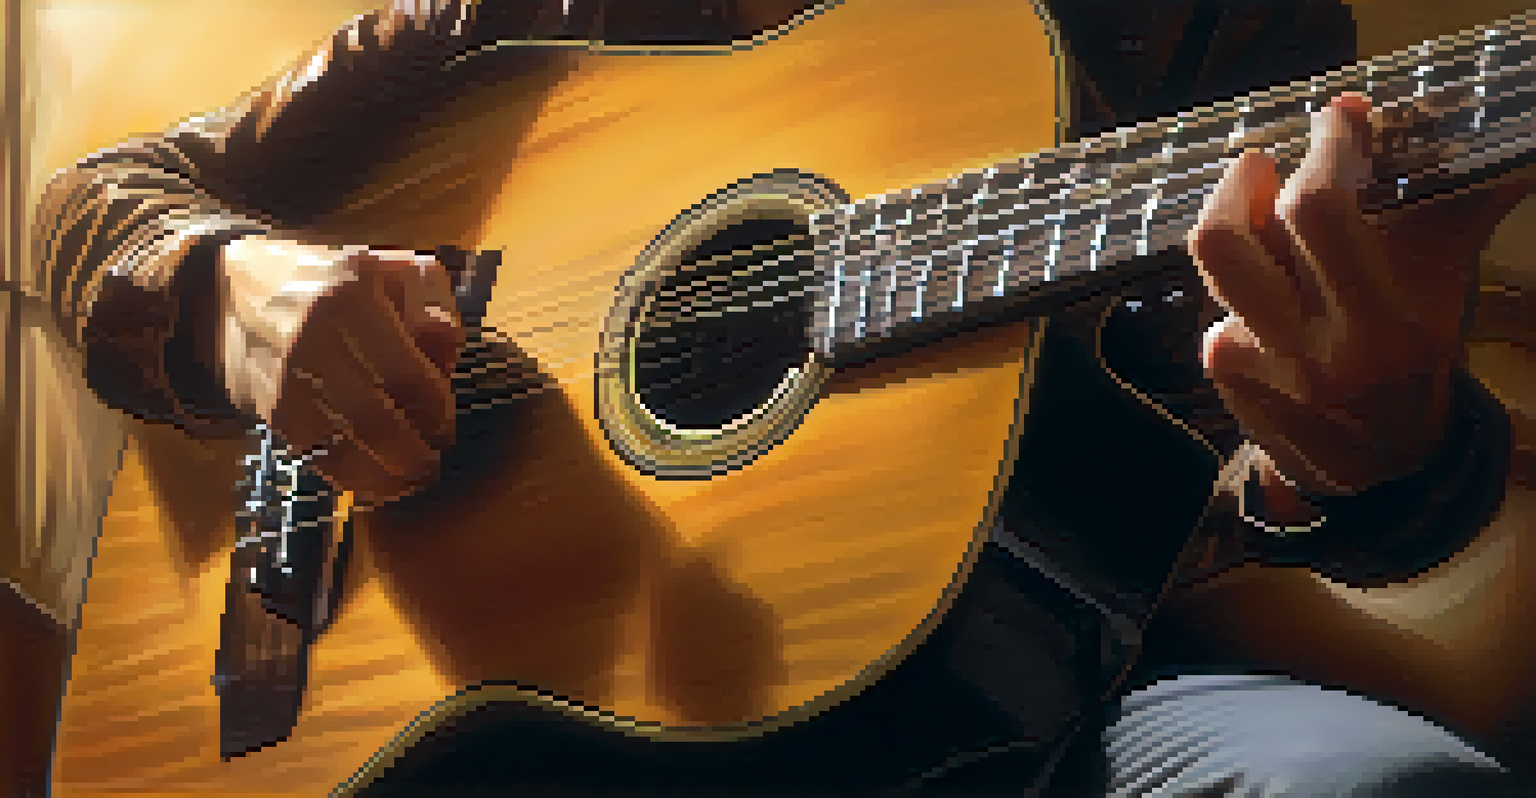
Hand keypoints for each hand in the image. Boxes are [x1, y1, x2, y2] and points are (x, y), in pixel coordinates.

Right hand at [217, 236, 463, 505]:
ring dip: (387, 476)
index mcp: (349, 298)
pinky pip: (318, 458)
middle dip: (413, 452)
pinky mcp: (272, 412)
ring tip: (414, 481)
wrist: (240, 295)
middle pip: (373, 418)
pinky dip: (354, 480)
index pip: (405, 373)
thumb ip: (431, 301)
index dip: (435, 410)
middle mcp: (312, 340)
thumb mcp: (391, 270)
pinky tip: (382, 486)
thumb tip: (445, 344)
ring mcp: (286, 381)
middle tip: (435, 463)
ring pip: (343, 448)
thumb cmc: (336, 283)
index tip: (446, 425)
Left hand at [1189, 93, 1531, 496]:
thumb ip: (1457, 214)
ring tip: (1249, 194)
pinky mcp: (1232, 384)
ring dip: (1228, 217)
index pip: (1320, 212)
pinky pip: (1213, 312)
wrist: (1386, 470)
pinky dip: (1237, 292)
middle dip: (1244, 180)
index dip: (1325, 148)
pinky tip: (1261, 296)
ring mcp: (1267, 371)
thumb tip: (1508, 153)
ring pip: (1215, 268)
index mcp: (1388, 320)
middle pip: (1227, 239)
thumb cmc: (1414, 357)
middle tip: (1267, 160)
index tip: (1340, 116)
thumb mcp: (1443, 289)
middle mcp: (1318, 350)